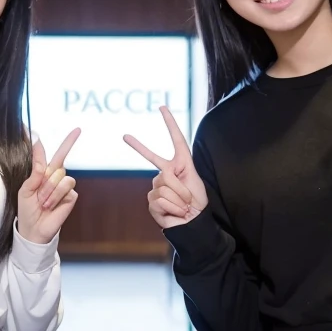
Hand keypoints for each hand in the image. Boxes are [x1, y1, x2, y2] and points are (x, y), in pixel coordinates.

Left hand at [17, 128, 80, 244]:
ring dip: (51, 190)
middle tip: (39, 196)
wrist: (34, 229)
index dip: (60, 141)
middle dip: (46, 180)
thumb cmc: (27, 209)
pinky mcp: (71, 196)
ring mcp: (64, 186)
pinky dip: (57, 196)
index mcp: (43, 174)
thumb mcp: (25, 189)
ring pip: (62, 176)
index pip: (52, 154)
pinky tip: (52, 206)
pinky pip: (67, 187)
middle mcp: (55, 177)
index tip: (71, 129)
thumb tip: (38, 147)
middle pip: (58, 163)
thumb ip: (34, 171)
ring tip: (44, 203)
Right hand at [123, 106, 207, 228]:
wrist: (193, 223)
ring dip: (179, 199)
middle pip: (158, 163)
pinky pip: (160, 199)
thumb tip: (159, 177)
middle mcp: (165, 173)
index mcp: (179, 163)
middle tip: (134, 146)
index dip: (169, 123)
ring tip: (184, 207)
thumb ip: (176, 175)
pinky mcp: (151, 201)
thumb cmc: (197, 203)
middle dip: (145, 153)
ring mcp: (156, 186)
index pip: (175, 139)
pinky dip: (173, 208)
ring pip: (164, 185)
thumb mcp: (193, 183)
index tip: (162, 107)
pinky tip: (175, 213)